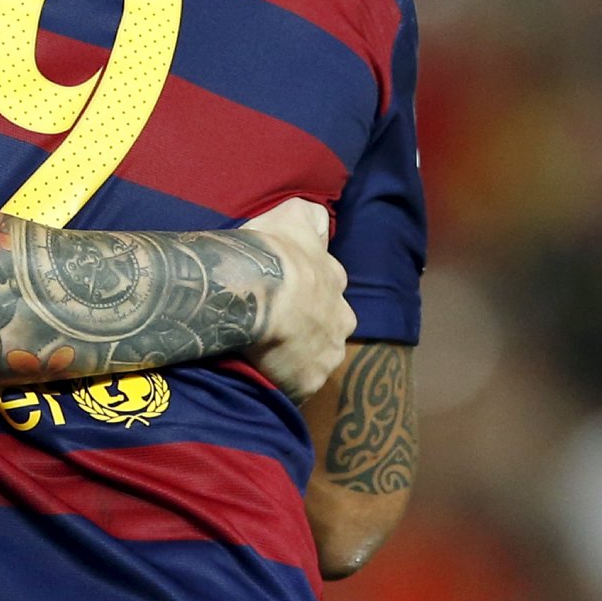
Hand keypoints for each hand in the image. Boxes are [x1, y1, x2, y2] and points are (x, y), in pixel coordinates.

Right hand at [241, 199, 353, 407]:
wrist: (260, 295)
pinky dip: (283, 381)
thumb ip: (308, 216)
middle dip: (311, 327)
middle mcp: (341, 317)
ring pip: (316, 356)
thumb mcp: (291, 217)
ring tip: (267, 357)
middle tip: (278, 328)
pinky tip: (262, 376)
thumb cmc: (273, 253)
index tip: (288, 293)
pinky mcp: (310, 382)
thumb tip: (320, 217)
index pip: (329, 284)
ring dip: (298, 356)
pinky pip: (297, 384)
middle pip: (330, 324)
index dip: (309, 289)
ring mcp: (328, 353)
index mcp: (334, 280)